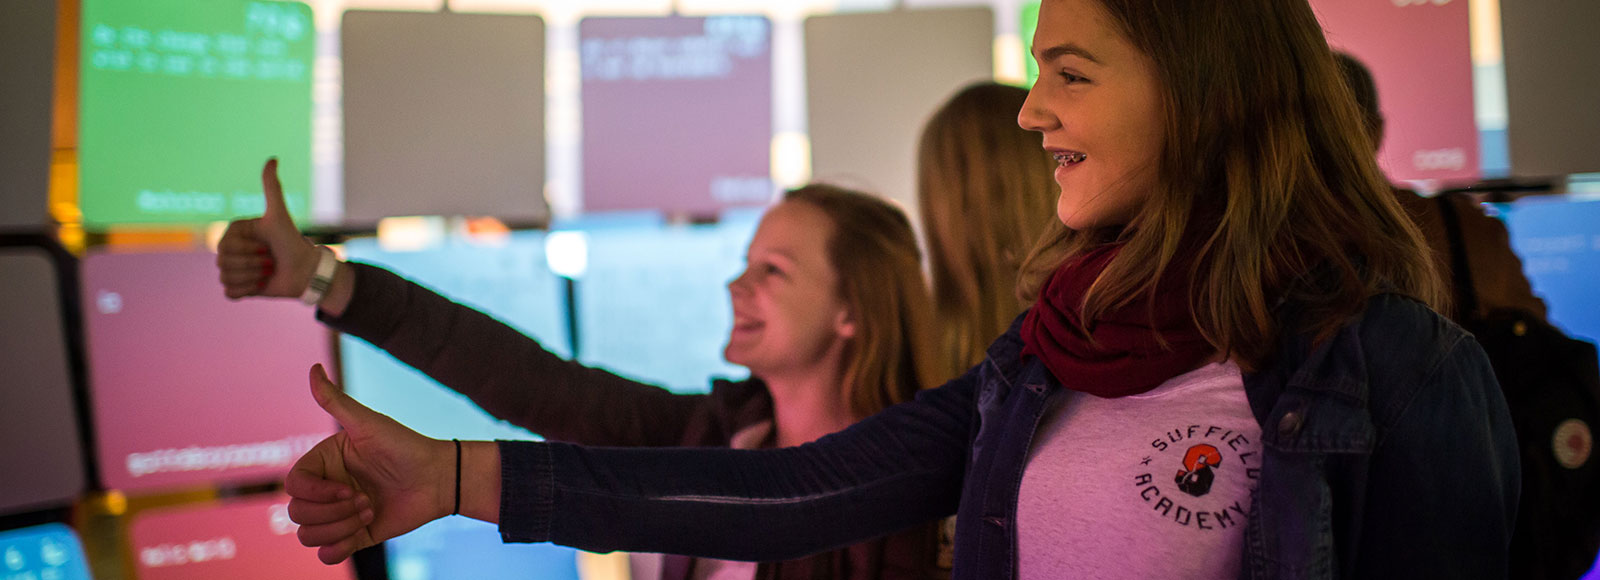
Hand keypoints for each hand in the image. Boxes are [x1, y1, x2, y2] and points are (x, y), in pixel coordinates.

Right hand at [217, 158, 319, 299]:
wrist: (305, 270)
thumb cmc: (292, 241)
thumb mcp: (279, 215)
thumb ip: (272, 188)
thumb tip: (272, 158)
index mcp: (233, 233)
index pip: (225, 248)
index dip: (248, 250)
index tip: (267, 246)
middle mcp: (230, 250)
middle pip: (223, 264)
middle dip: (252, 265)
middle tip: (270, 260)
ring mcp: (233, 269)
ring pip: (226, 279)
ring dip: (252, 278)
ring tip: (268, 271)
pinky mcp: (238, 288)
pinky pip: (229, 293)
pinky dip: (247, 291)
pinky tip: (261, 285)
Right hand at [286, 364, 454, 563]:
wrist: (439, 478)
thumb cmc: (405, 446)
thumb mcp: (368, 424)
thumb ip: (335, 401)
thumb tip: (312, 368)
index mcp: (323, 463)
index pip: (293, 486)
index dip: (316, 493)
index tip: (349, 488)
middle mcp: (327, 489)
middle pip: (297, 513)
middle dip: (331, 513)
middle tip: (365, 500)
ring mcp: (339, 514)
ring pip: (308, 536)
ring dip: (337, 529)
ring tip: (368, 512)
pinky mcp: (354, 535)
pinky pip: (326, 555)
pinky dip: (337, 550)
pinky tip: (361, 532)